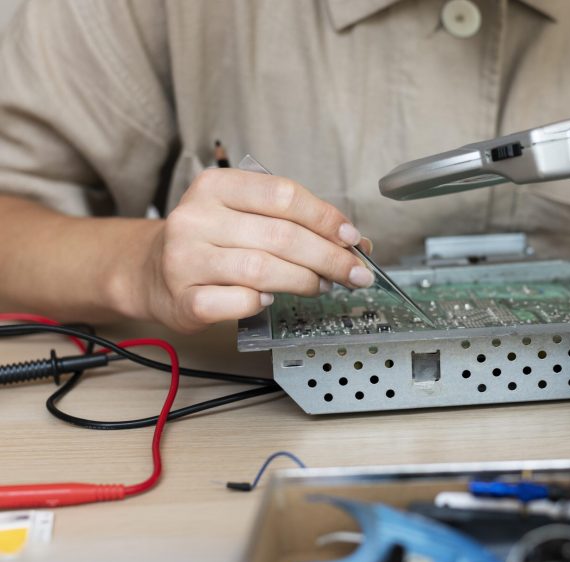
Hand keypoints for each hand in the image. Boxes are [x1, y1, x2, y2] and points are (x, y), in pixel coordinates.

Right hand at [145, 168, 374, 331]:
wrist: (151, 272)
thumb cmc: (210, 241)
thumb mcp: (244, 216)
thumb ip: (292, 221)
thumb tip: (354, 242)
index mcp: (215, 186)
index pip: (283, 194)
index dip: (325, 218)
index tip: (351, 238)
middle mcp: (196, 218)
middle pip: (281, 235)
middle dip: (328, 257)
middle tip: (353, 273)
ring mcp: (185, 259)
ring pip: (263, 269)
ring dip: (304, 281)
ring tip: (322, 286)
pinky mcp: (184, 299)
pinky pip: (238, 302)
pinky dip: (263, 302)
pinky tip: (271, 299)